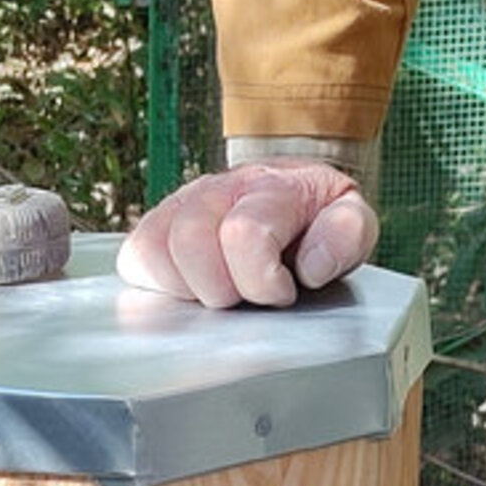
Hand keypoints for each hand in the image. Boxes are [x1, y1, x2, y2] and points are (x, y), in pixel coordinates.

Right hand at [116, 160, 379, 306]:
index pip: (244, 234)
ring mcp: (180, 205)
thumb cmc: (314, 220)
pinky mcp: (153, 227)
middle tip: (245, 298)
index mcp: (270, 187)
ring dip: (189, 288)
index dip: (262, 282)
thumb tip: (311, 264)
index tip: (282, 292)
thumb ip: (346, 236)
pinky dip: (159, 284)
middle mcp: (218, 188)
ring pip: (155, 249)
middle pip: (191, 240)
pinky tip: (191, 289)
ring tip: (220, 294)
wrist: (288, 193)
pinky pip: (135, 258)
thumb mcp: (350, 221)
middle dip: (222, 289)